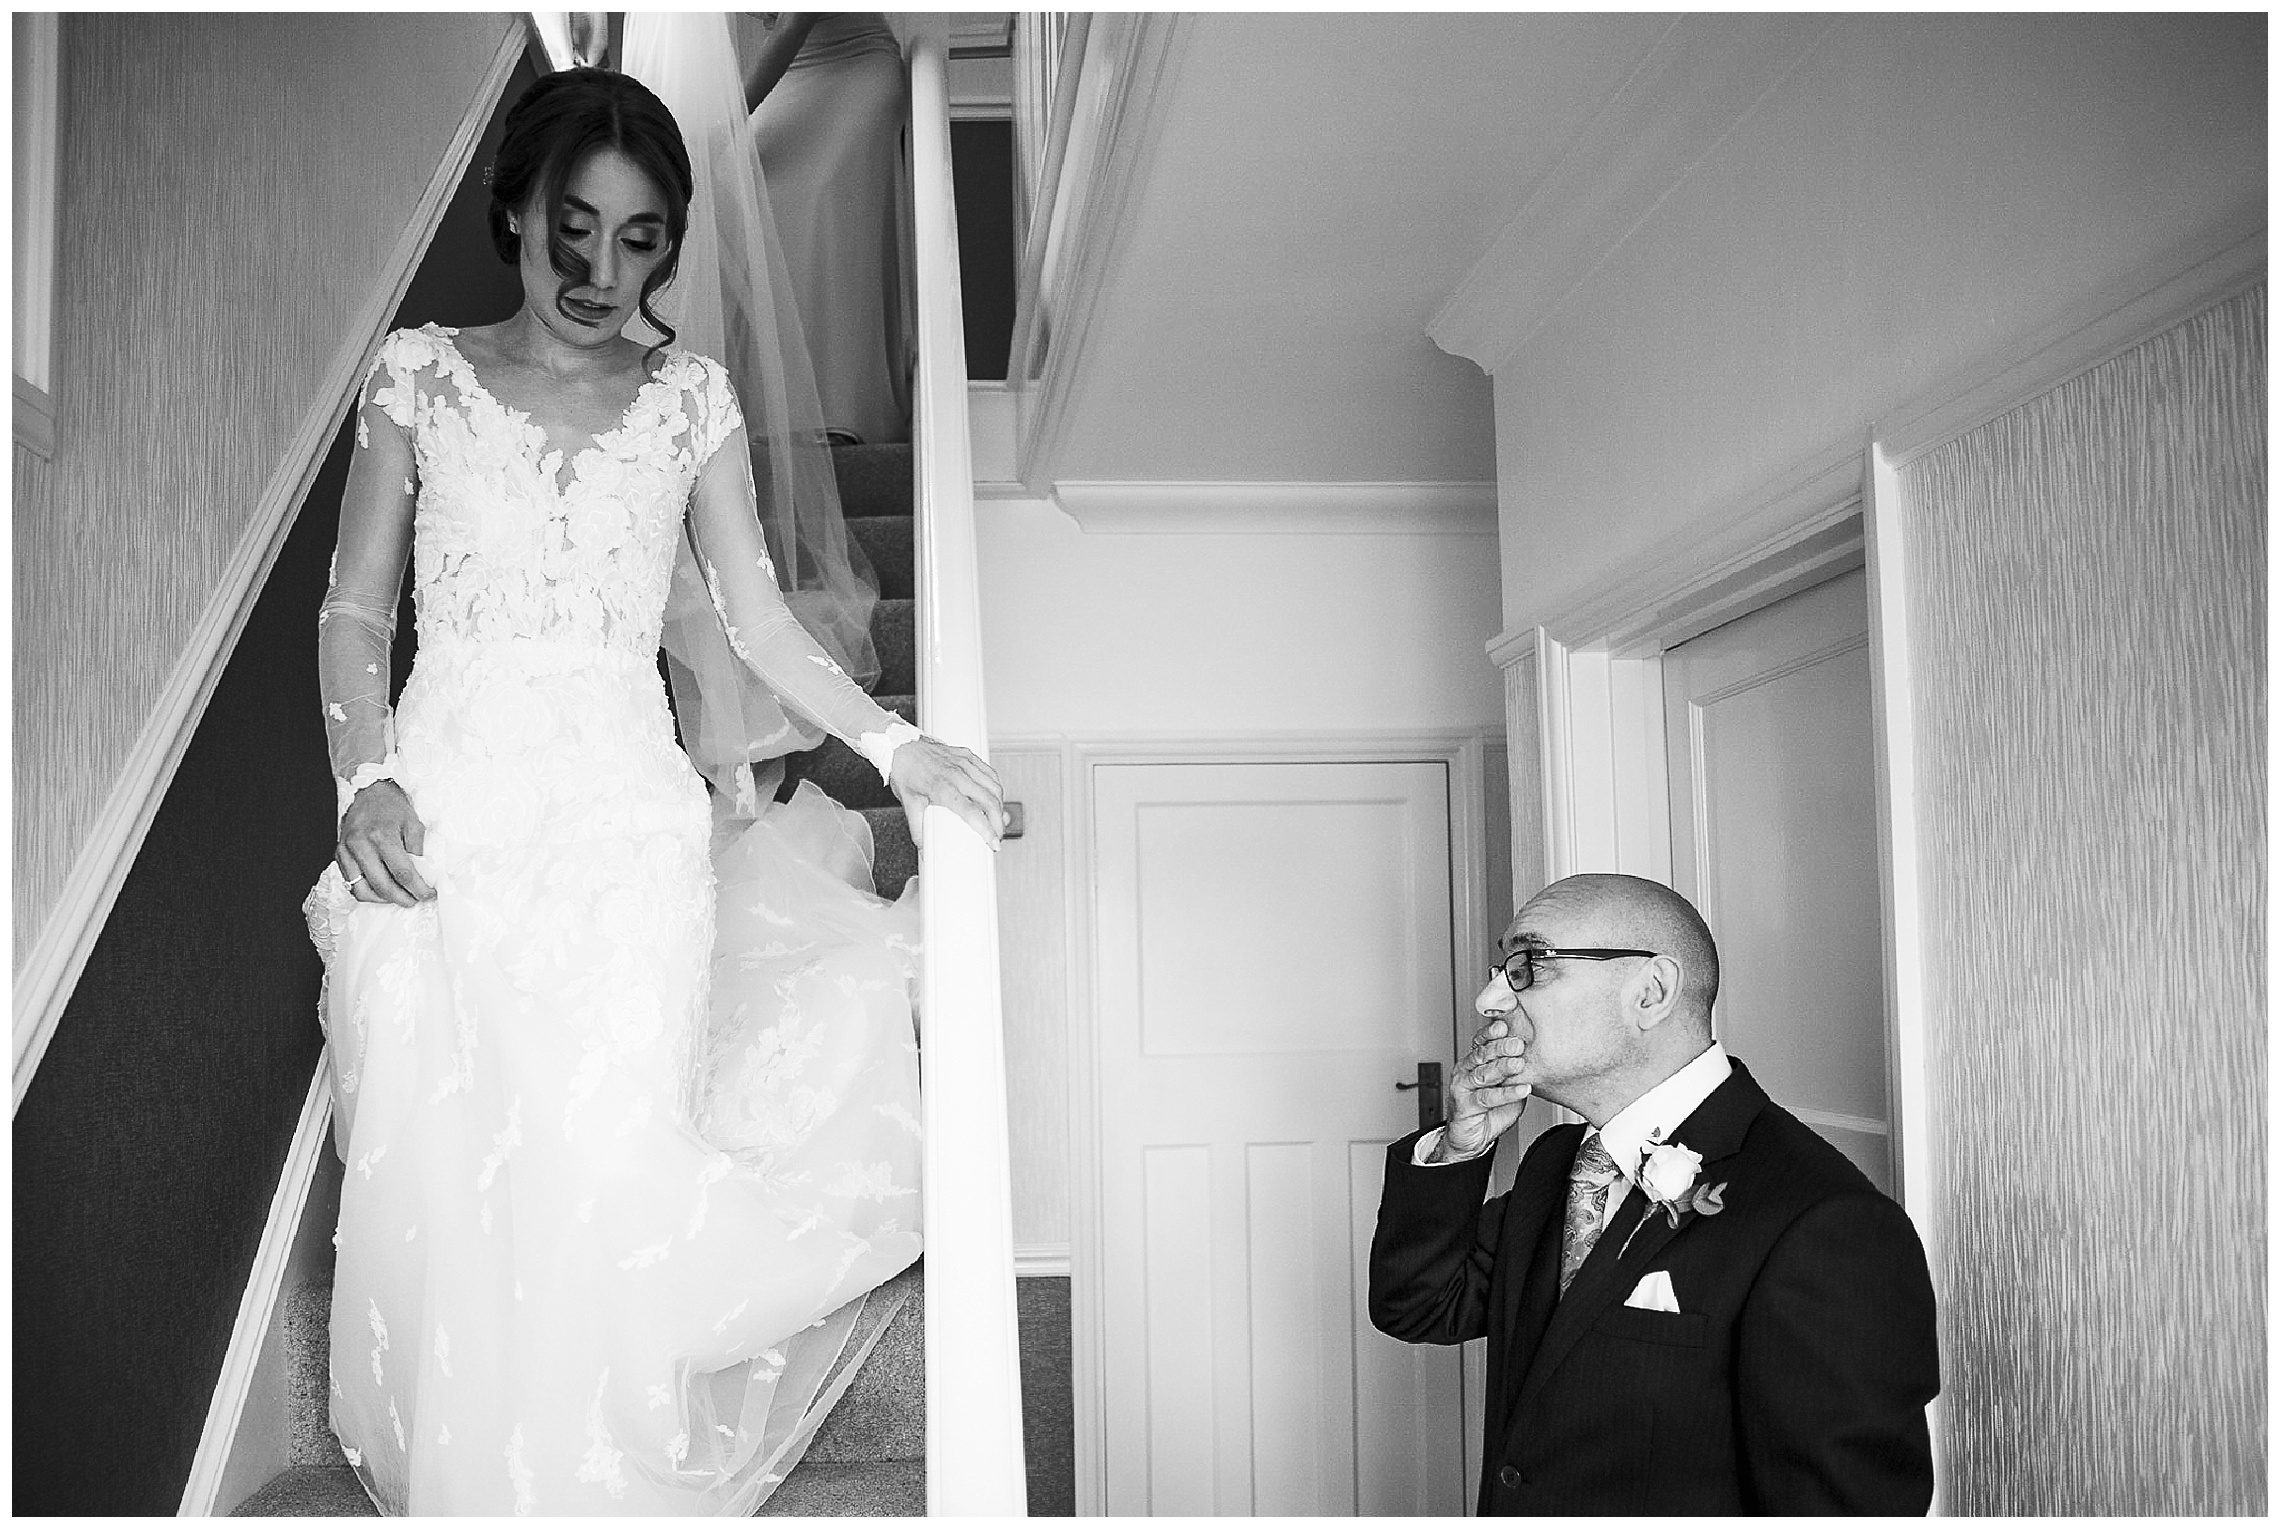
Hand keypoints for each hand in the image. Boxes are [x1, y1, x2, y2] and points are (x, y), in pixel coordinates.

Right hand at [336, 779, 434, 906]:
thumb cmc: (393, 808)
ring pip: (362, 890)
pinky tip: (383, 890)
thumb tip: (423, 877)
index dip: (417, 888)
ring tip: (400, 897)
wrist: (368, 793)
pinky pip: (351, 884)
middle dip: (402, 898)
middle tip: (415, 900)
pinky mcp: (339, 855)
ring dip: (383, 900)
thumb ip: (417, 852)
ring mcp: (346, 851)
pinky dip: (368, 892)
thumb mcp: (414, 824)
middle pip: (382, 885)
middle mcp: (360, 845)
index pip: (402, 872)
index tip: (429, 894)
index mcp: (381, 836)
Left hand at [888, 736, 1006, 849]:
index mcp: (942, 787)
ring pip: (994, 786)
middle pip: (989, 801)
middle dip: (999, 823)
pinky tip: (995, 797)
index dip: (987, 830)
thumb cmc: (905, 771)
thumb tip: (923, 847)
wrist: (900, 746)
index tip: (993, 843)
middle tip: (997, 836)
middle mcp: (957, 774)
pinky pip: (989, 772)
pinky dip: (996, 787)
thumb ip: (917, 828)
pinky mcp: (967, 755)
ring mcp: (964, 763)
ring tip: (998, 819)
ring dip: (1000, 805)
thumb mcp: (908, 802)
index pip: (972, 812)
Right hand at [1437, 1015, 1532, 1158]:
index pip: (1481, 1042)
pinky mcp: (1465, 1106)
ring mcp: (1463, 1088)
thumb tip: (1537, 1058)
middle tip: (1518, 1043)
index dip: (1492, 1033)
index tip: (1506, 1025)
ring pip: (1483, 1074)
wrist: (1470, 1139)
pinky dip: (1506, 1093)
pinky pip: (1487, 1097)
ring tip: (1519, 1064)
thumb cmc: (1488, 1111)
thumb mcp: (1506, 1087)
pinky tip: (1521, 1089)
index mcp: (1474, 1062)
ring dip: (1502, 1067)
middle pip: (1481, 1054)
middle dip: (1501, 1047)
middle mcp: (1466, 1071)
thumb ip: (1515, 1074)